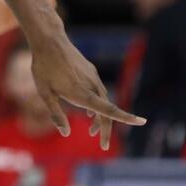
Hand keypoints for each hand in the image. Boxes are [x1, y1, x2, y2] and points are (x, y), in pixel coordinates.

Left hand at [30, 31, 144, 150]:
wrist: (49, 39)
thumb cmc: (43, 67)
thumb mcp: (44, 92)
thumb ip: (56, 113)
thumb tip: (66, 133)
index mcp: (82, 93)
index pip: (108, 109)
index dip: (126, 118)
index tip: (142, 121)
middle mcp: (91, 86)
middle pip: (106, 111)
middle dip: (106, 129)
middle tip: (103, 145)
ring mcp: (92, 77)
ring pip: (102, 101)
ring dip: (100, 117)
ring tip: (93, 129)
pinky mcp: (90, 71)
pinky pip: (98, 91)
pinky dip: (97, 104)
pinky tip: (89, 109)